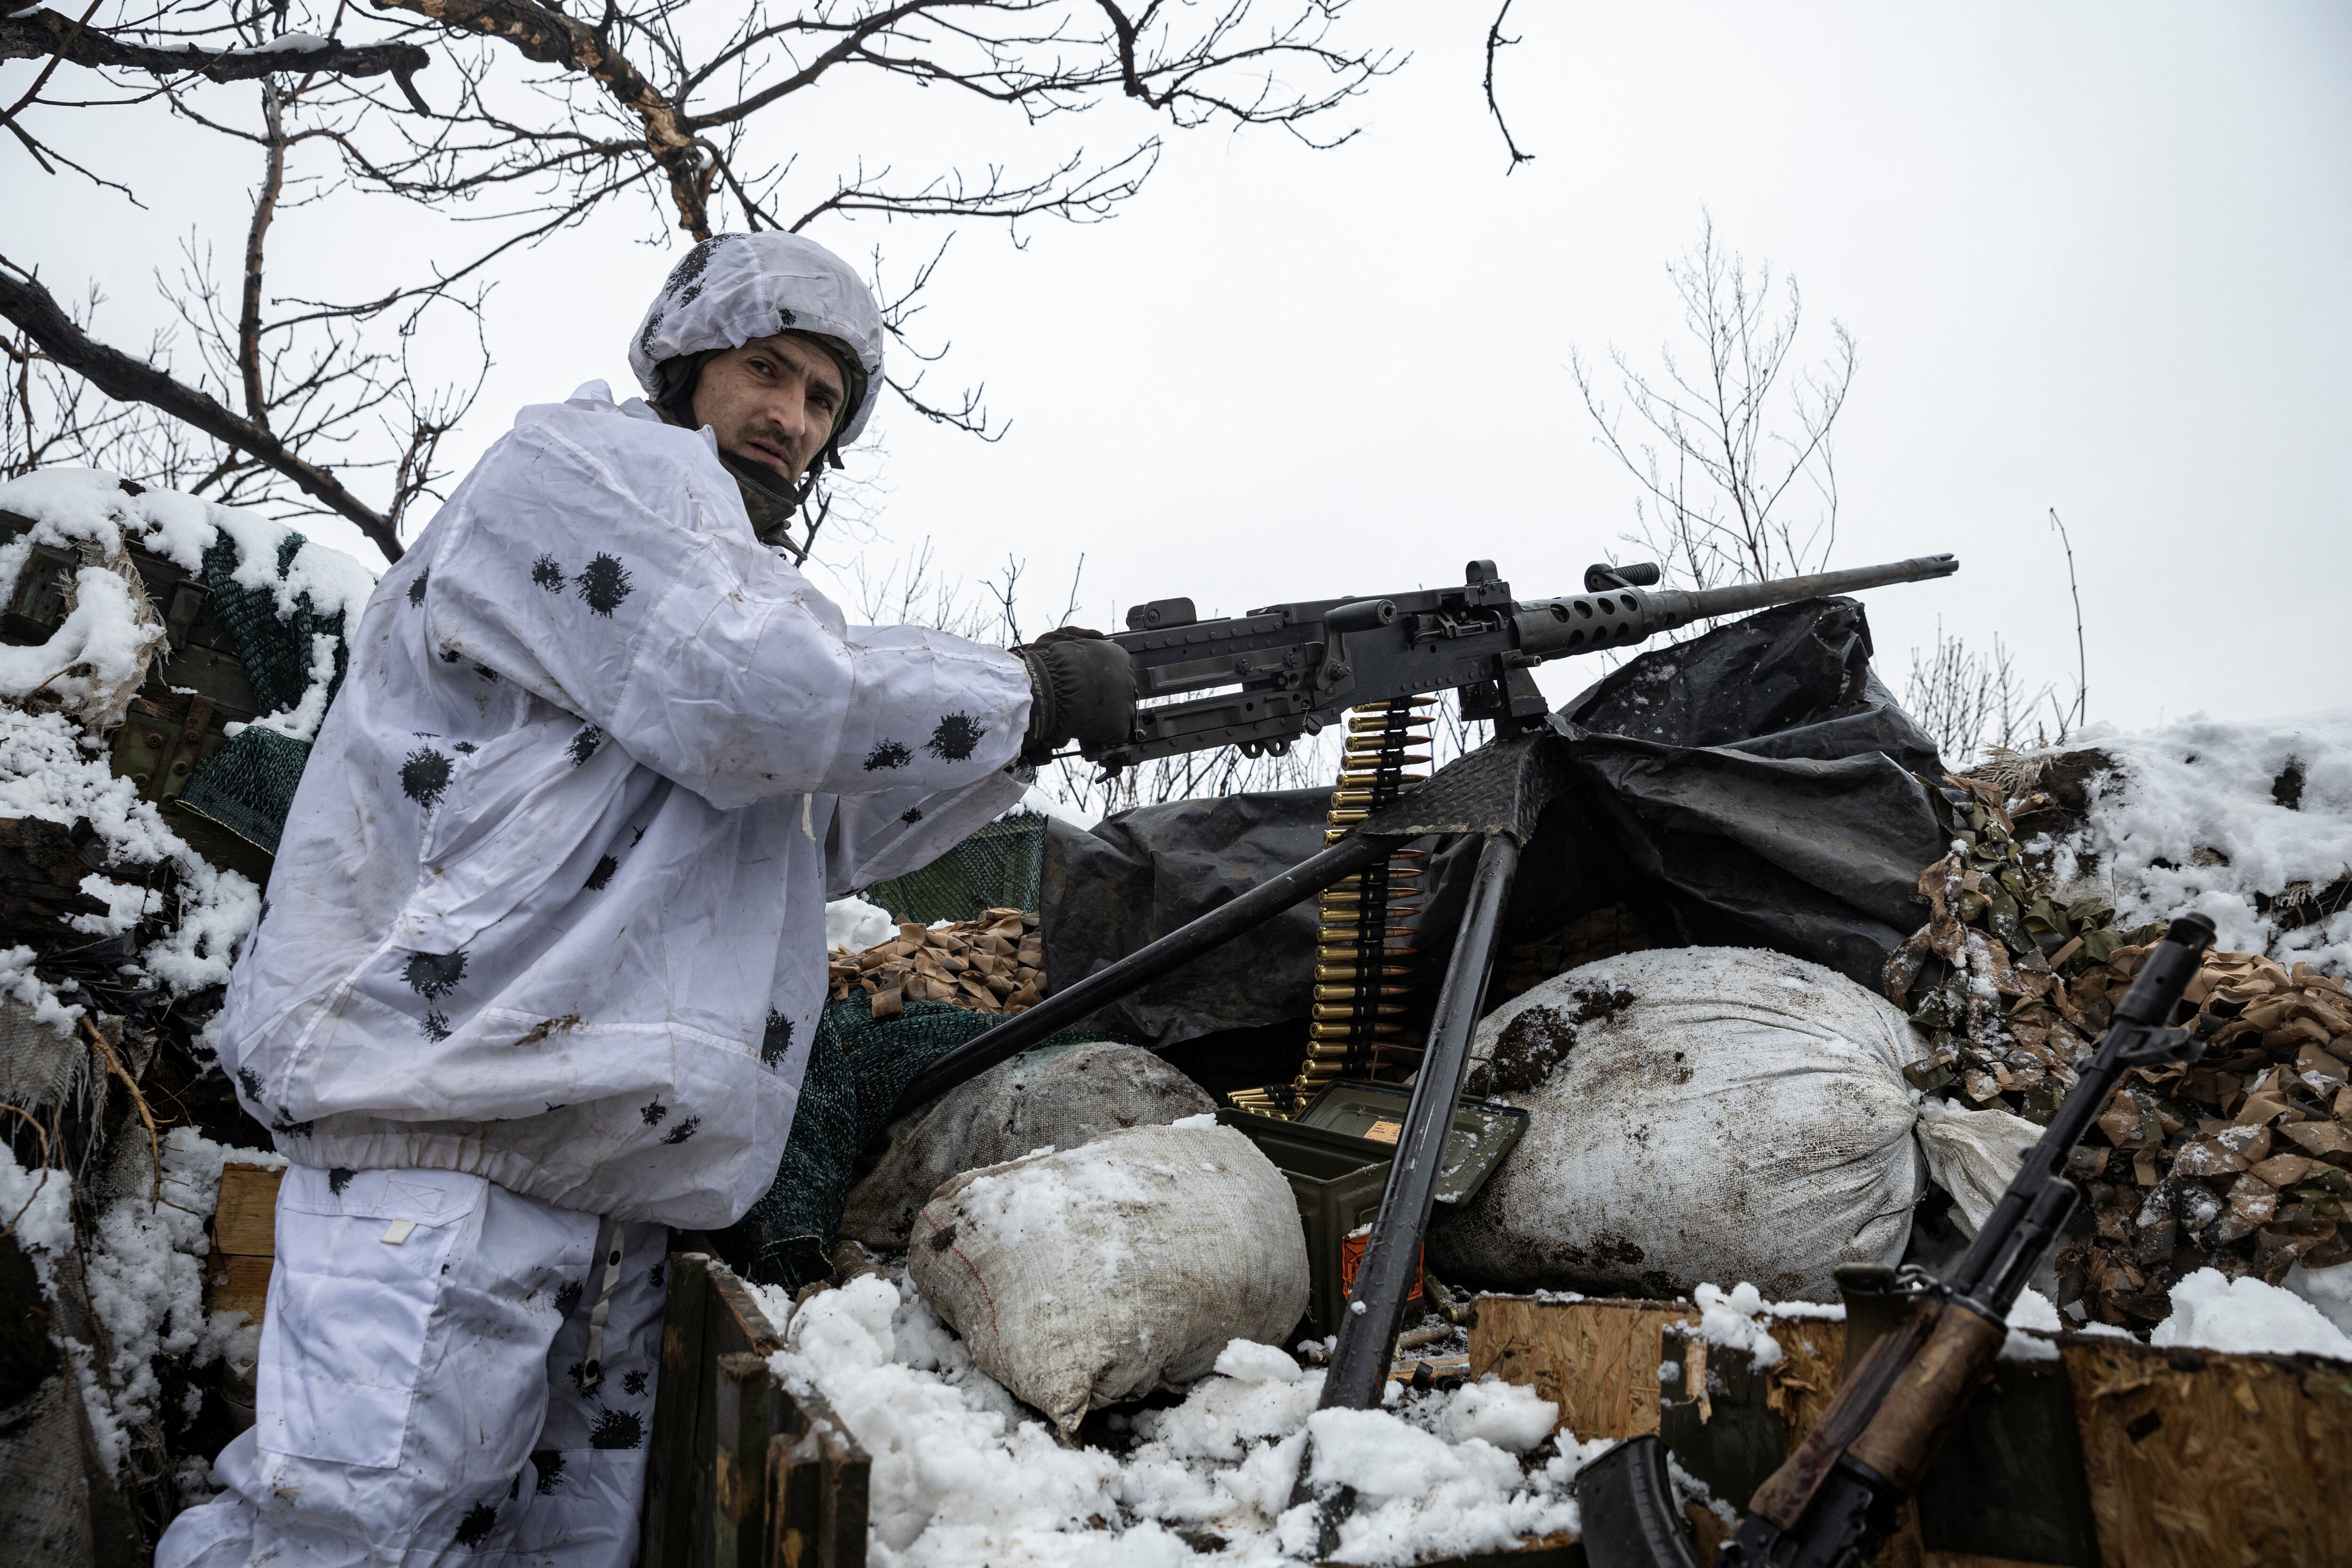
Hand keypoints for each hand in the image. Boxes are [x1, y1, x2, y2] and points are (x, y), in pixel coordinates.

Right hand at [1017, 628, 1134, 763]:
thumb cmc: (1054, 664)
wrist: (1048, 688)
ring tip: (1085, 715)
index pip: (1117, 669)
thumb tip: (1099, 637)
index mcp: (1118, 656)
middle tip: (1086, 700)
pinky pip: (1114, 732)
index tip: (1090, 684)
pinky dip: (1102, 732)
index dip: (1102, 678)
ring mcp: (1126, 703)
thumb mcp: (1067, 637)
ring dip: (1104, 713)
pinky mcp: (1120, 725)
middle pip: (1121, 689)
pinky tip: (1087, 727)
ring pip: (1120, 711)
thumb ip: (1084, 638)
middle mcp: (1128, 677)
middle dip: (1106, 695)